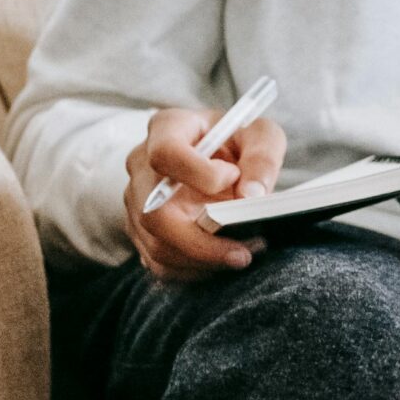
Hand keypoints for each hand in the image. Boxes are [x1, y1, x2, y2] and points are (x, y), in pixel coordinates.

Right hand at [123, 107, 287, 282]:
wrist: (222, 157)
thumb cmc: (239, 141)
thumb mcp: (261, 135)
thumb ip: (262, 157)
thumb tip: (252, 194)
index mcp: (167, 129)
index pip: (165, 154)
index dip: (199, 173)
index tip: (234, 179)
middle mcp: (141, 165)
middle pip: (152, 212)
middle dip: (200, 242)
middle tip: (244, 254)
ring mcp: (136, 200)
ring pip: (155, 244)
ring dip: (201, 261)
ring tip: (243, 256)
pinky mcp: (142, 230)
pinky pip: (158, 262)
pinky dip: (193, 271)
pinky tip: (223, 262)